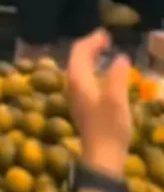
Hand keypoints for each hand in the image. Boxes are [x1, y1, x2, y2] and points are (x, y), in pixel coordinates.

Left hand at [67, 30, 130, 176]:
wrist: (101, 156)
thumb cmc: (109, 127)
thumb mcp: (117, 99)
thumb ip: (117, 76)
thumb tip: (120, 57)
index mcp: (78, 79)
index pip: (80, 52)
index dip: (92, 40)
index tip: (105, 34)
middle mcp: (71, 84)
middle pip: (76, 58)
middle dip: (89, 46)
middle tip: (105, 39)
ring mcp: (74, 95)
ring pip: (78, 68)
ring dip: (89, 57)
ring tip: (104, 51)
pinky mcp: (81, 104)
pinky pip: (82, 78)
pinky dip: (91, 68)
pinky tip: (102, 73)